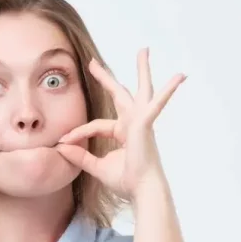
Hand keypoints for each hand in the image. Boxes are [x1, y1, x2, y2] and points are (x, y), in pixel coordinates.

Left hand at [56, 48, 185, 199]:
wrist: (142, 190)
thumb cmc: (126, 181)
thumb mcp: (97, 167)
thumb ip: (80, 156)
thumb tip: (60, 148)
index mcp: (123, 132)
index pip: (95, 125)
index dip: (77, 132)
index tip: (61, 141)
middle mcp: (133, 123)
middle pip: (119, 95)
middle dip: (105, 78)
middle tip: (92, 62)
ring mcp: (142, 121)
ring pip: (141, 90)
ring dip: (143, 70)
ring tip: (144, 50)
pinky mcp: (147, 123)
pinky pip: (157, 103)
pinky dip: (168, 91)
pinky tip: (180, 77)